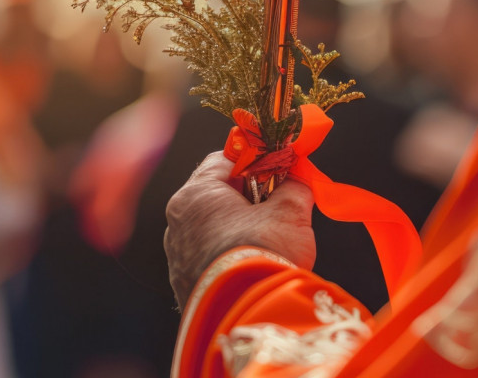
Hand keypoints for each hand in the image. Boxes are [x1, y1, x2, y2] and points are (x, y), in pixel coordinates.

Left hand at [164, 152, 315, 308]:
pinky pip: (208, 256)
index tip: (278, 169)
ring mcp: (177, 257)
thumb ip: (295, 186)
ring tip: (270, 236)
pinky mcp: (185, 285)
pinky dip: (230, 253)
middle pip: (215, 194)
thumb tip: (300, 177)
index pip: (222, 160)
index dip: (255, 161)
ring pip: (211, 227)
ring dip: (239, 226)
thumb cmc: (264, 253)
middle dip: (248, 195)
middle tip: (278, 202)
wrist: (249, 316)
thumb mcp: (290, 212)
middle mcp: (177, 223)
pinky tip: (254, 261)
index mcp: (195, 195)